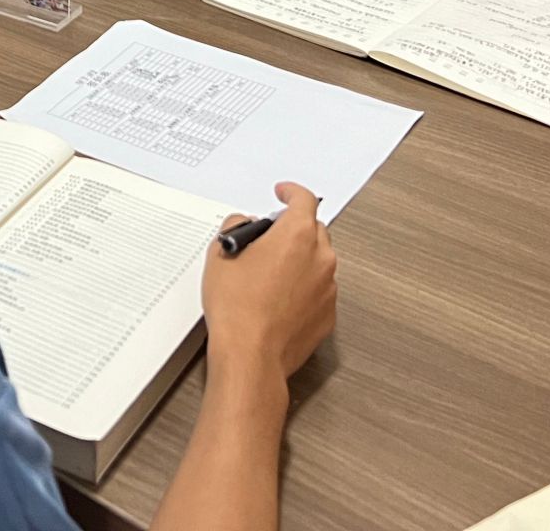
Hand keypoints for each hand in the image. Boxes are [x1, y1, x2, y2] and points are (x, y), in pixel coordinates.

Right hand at [201, 183, 336, 395]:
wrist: (251, 356)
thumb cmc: (238, 308)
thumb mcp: (222, 255)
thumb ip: (237, 228)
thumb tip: (245, 226)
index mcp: (297, 235)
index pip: (304, 199)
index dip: (291, 192)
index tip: (283, 193)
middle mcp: (320, 258)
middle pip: (313, 230)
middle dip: (293, 230)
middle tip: (267, 240)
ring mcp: (327, 288)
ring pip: (317, 262)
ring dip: (299, 261)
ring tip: (268, 277)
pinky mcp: (328, 315)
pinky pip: (318, 291)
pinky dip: (303, 289)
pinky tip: (278, 301)